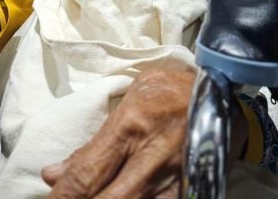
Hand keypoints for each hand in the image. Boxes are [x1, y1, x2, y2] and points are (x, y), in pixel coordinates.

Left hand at [42, 69, 194, 198]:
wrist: (223, 89)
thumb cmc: (166, 91)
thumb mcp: (127, 101)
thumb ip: (92, 143)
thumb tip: (54, 173)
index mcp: (129, 126)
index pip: (88, 171)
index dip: (65, 194)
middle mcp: (150, 155)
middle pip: (109, 198)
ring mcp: (174, 175)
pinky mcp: (193, 187)